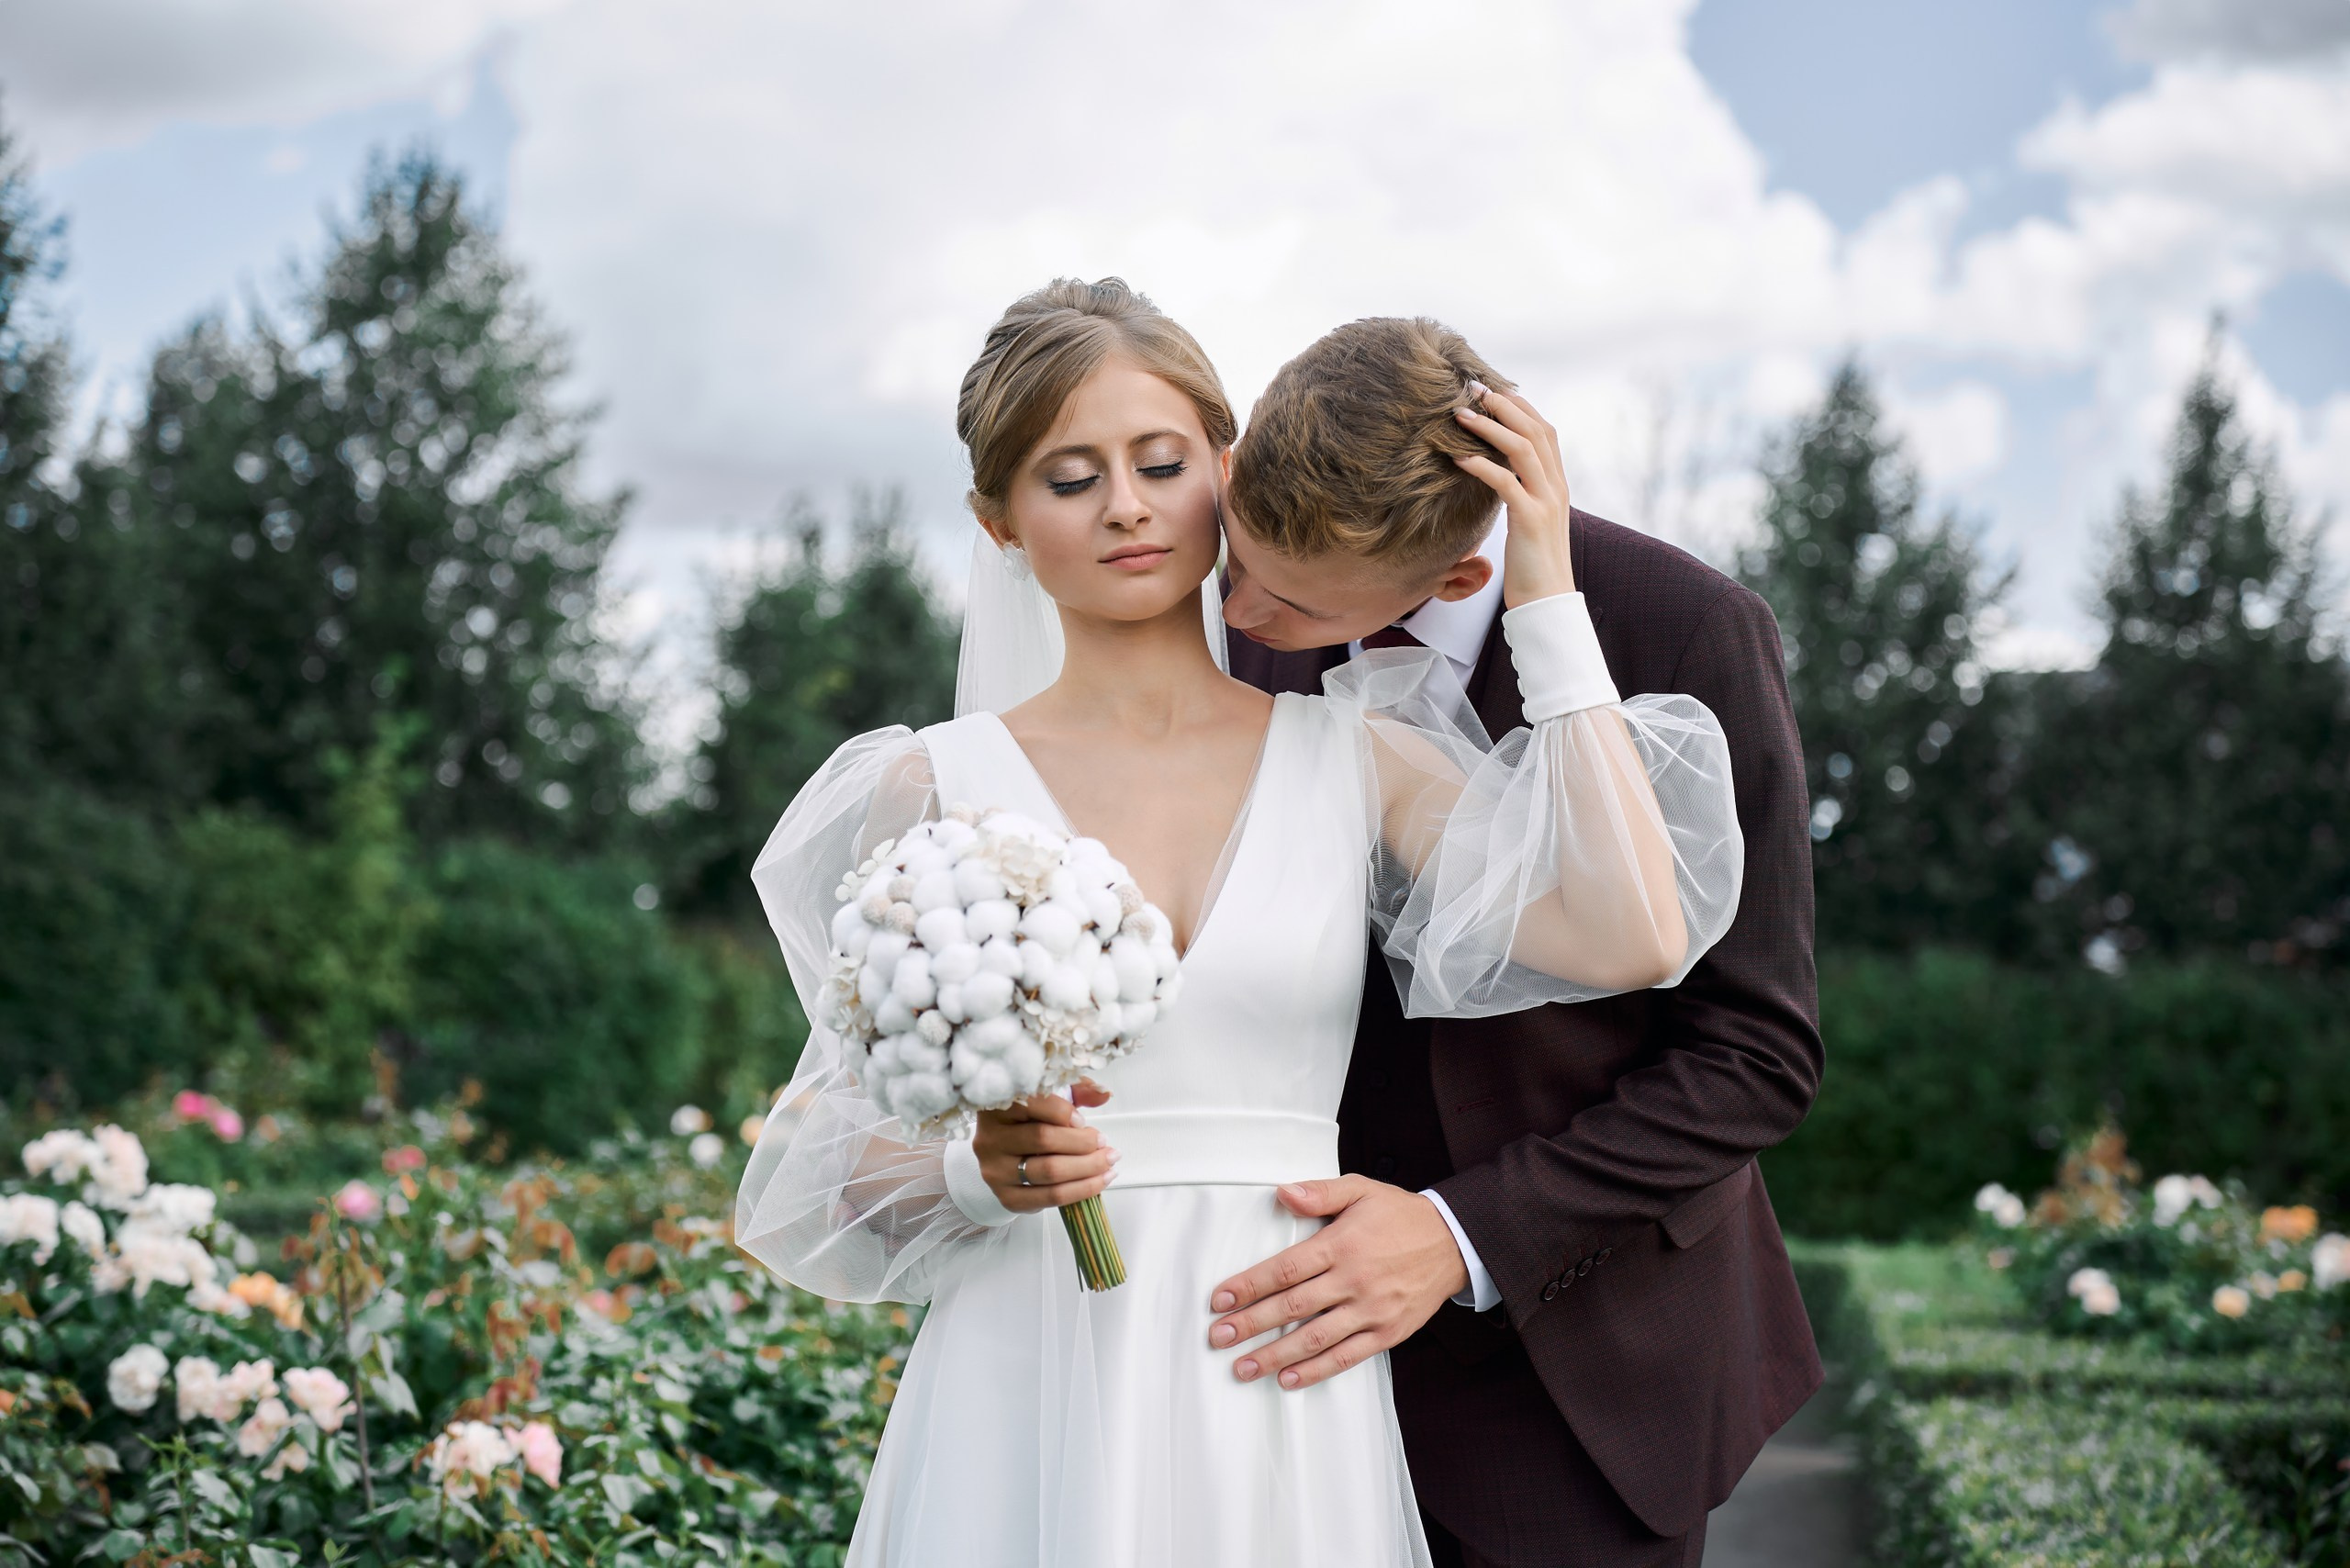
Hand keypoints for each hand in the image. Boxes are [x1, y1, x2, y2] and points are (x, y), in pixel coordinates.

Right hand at [971, 1080, 1116, 1212]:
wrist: (1006, 1156)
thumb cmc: (1029, 1122)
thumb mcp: (1049, 1098)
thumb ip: (1075, 1090)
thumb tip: (1103, 1093)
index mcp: (996, 1107)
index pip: (1032, 1104)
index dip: (1064, 1112)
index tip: (1083, 1121)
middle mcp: (990, 1139)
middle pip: (1043, 1139)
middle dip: (1083, 1143)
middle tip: (1104, 1143)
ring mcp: (996, 1170)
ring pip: (1049, 1171)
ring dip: (1087, 1168)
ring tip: (1108, 1162)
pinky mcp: (1006, 1196)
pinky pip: (1049, 1197)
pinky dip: (1080, 1190)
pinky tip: (1098, 1181)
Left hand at [1205, 1177, 1467, 1390]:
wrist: (1454, 1241)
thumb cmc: (1399, 1215)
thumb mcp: (1361, 1189)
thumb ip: (1320, 1192)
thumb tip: (1282, 1193)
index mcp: (1342, 1244)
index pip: (1286, 1269)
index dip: (1249, 1285)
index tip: (1219, 1299)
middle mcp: (1355, 1280)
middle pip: (1293, 1307)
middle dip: (1251, 1324)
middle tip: (1217, 1338)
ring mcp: (1372, 1310)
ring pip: (1316, 1338)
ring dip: (1276, 1355)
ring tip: (1243, 1367)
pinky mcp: (1388, 1332)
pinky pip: (1348, 1356)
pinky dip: (1317, 1371)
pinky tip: (1289, 1379)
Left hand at [1453, 386, 1573, 605]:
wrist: (1547, 601)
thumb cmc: (1531, 564)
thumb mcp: (1529, 520)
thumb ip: (1519, 493)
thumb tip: (1497, 473)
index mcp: (1557, 483)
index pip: (1544, 431)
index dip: (1519, 407)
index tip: (1492, 391)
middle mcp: (1556, 486)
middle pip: (1535, 430)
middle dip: (1504, 405)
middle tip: (1474, 389)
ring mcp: (1546, 502)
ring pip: (1522, 449)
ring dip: (1490, 427)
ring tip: (1460, 415)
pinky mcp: (1531, 520)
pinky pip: (1506, 483)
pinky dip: (1481, 466)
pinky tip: (1458, 458)